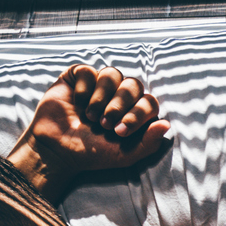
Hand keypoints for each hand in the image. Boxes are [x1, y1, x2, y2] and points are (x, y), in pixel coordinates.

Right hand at [7, 64, 171, 198]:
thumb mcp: (125, 155)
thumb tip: (167, 124)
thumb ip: (149, 142)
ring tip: (90, 116)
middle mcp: (119, 95)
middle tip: (104, 124)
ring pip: (112, 73)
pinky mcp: (78, 77)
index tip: (120, 132)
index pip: (149, 102)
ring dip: (102, 97)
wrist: (57, 151)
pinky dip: (84, 89)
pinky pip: (88, 70)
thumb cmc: (92, 154)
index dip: (138, 114)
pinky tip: (77, 104)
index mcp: (134, 111)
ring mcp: (99, 84)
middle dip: (120, 105)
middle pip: (134, 84)